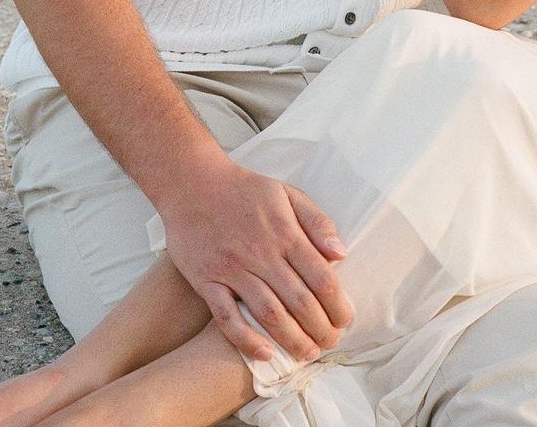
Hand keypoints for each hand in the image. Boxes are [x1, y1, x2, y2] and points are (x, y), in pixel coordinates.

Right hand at [158, 156, 353, 363]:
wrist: (192, 182)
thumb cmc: (244, 189)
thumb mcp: (287, 193)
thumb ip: (317, 222)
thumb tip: (341, 254)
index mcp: (284, 231)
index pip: (322, 278)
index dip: (338, 305)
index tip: (345, 320)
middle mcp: (261, 252)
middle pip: (299, 301)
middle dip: (321, 329)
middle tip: (330, 344)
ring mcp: (232, 268)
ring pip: (269, 313)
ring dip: (292, 340)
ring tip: (307, 354)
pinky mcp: (206, 280)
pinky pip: (227, 317)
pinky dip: (246, 339)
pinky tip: (264, 354)